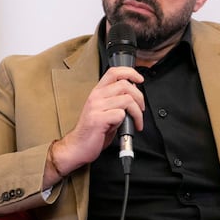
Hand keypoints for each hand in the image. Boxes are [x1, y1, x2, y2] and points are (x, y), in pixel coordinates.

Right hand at [46, 67, 144, 181]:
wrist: (78, 147)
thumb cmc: (93, 131)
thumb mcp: (105, 111)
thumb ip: (116, 101)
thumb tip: (133, 95)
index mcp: (97, 92)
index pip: (114, 72)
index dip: (130, 72)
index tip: (139, 79)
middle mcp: (96, 97)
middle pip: (125, 85)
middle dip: (139, 97)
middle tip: (141, 109)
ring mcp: (96, 107)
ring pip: (127, 100)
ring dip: (137, 112)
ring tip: (136, 121)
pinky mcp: (98, 119)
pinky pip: (121, 114)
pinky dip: (127, 121)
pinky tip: (123, 128)